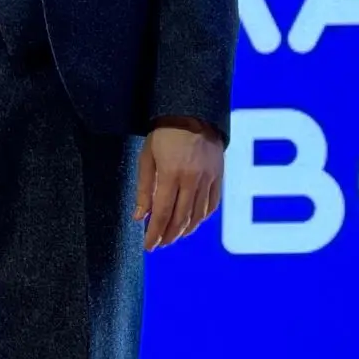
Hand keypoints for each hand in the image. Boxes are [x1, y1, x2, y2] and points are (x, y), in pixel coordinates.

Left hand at [134, 118, 223, 250]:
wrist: (194, 112)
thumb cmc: (165, 133)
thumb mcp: (147, 157)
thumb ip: (144, 189)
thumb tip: (139, 217)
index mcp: (171, 173)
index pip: (161, 213)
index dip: (154, 233)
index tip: (148, 246)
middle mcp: (192, 178)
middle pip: (180, 218)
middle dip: (168, 235)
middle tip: (159, 244)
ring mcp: (208, 177)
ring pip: (198, 215)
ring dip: (185, 231)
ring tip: (173, 237)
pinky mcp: (218, 175)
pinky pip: (212, 204)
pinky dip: (202, 218)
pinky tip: (193, 222)